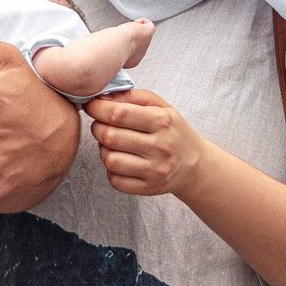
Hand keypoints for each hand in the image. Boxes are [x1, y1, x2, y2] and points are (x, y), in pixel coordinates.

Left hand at [87, 88, 206, 199]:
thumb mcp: (160, 106)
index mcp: (162, 121)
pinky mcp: (149, 188)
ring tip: (111, 144)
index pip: (119, 114)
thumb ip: (132, 97)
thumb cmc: (172, 130)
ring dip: (103, 150)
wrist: (194, 165)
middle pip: (110, 136)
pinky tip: (120, 161)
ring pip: (110, 160)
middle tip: (101, 125)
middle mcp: (160, 147)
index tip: (92, 106)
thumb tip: (101, 97)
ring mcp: (155, 170)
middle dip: (98, 128)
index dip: (98, 108)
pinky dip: (111, 170)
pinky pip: (115, 180)